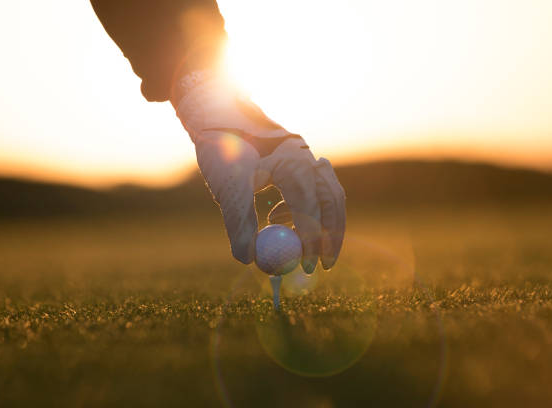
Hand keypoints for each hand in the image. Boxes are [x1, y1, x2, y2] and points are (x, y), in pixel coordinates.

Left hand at [173, 71, 344, 273]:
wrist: (218, 114)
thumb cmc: (222, 149)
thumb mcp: (228, 188)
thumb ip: (239, 223)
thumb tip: (249, 260)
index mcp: (292, 162)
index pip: (310, 208)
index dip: (311, 242)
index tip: (306, 268)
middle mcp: (307, 158)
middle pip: (333, 202)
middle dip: (331, 236)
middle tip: (322, 267)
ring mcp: (306, 157)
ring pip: (329, 195)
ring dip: (320, 223)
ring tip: (293, 239)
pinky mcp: (299, 160)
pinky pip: (316, 189)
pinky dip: (304, 209)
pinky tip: (275, 216)